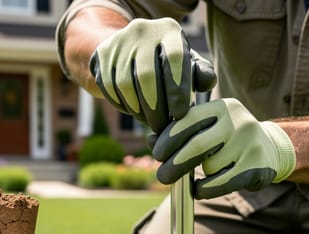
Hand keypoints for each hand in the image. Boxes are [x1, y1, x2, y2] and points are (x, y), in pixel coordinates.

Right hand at [90, 18, 215, 133]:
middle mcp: (142, 30)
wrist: (130, 51)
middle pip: (146, 76)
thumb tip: (207, 82)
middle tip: (163, 128)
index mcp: (169, 30)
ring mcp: (119, 42)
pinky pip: (109, 87)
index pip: (174, 59)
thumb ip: (201, 74)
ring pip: (124, 84)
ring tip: (150, 122)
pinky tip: (135, 111)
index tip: (180, 115)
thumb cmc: (169, 65)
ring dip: (138, 110)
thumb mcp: (188, 64)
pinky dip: (123, 105)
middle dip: (156, 108)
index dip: (177, 89)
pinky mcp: (102, 55)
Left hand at [152, 98, 295, 198]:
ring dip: (199, 175)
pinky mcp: (257, 166)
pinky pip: (221, 183)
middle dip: (175, 164)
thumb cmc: (228, 139)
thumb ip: (180, 132)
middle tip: (162, 177)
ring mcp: (250, 144)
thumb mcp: (208, 128)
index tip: (158, 154)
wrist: (271, 149)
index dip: (169, 138)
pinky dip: (205, 189)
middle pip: (197, 146)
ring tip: (204, 173)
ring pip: (210, 167)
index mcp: (223, 107)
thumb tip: (150, 141)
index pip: (189, 120)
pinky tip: (199, 190)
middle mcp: (239, 122)